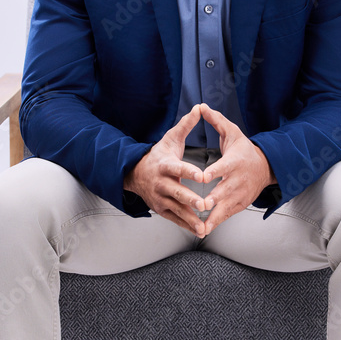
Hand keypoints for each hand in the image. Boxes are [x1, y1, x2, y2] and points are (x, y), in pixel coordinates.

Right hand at [123, 104, 207, 235]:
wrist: (135, 174)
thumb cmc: (158, 156)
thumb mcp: (170, 139)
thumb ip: (185, 126)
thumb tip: (198, 108)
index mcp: (165, 165)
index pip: (178, 168)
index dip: (189, 171)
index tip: (202, 174)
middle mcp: (161, 183)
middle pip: (177, 192)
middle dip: (191, 199)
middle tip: (205, 204)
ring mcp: (160, 198)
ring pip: (177, 209)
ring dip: (190, 218)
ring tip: (204, 226)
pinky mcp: (161, 209)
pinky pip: (174, 219)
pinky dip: (186, 225)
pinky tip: (199, 230)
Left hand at [195, 103, 275, 234]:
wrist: (265, 167)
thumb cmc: (245, 150)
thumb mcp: (233, 133)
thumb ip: (216, 121)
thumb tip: (201, 106)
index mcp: (234, 162)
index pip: (223, 167)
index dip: (213, 171)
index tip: (203, 176)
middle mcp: (237, 180)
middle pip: (224, 191)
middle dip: (213, 199)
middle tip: (201, 205)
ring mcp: (239, 194)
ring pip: (225, 207)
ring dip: (213, 216)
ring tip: (201, 227)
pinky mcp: (239, 204)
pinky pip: (226, 215)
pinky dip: (216, 222)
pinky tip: (203, 230)